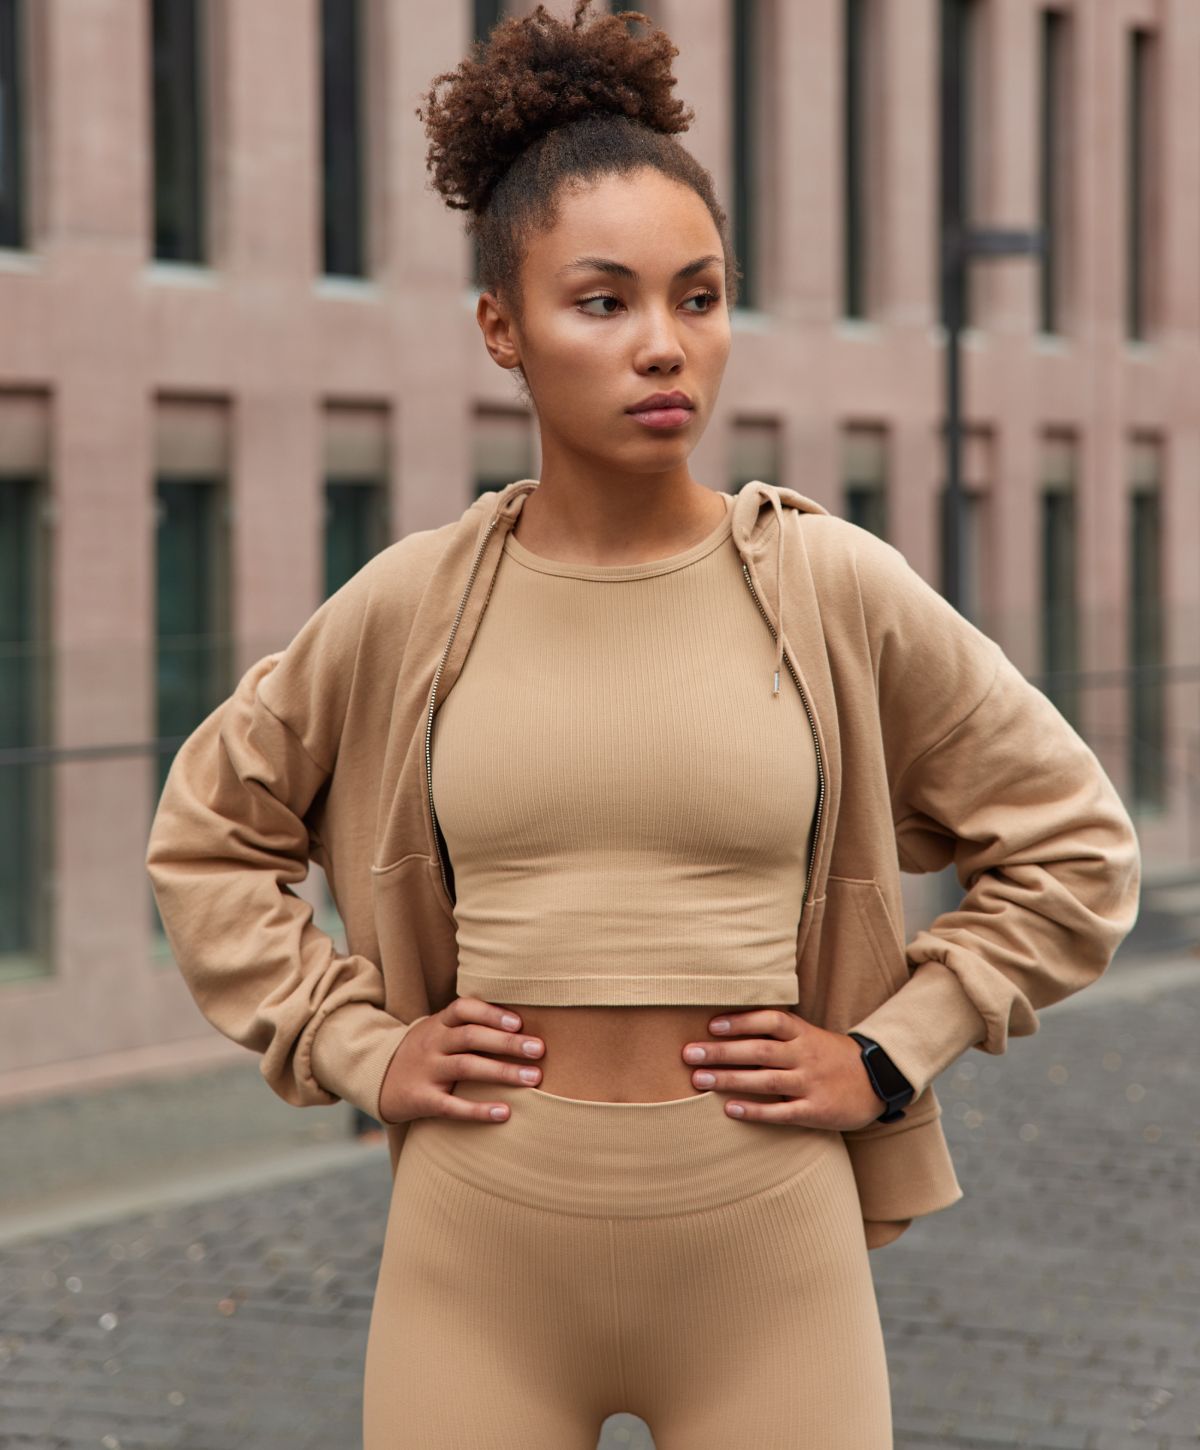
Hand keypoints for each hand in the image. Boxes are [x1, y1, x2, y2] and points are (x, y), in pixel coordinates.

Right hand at [377, 997, 544, 1125]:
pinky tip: (505, 1113)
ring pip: (466, 1067)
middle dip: (508, 1042)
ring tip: (534, 1078)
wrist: (377, 1079)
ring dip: (503, 1072)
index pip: (463, 1009)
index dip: (491, 1013)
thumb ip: (469, 1025)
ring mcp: (426, 1071)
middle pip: (471, 1037)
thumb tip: (522, 1024)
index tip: (519, 1022)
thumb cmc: (425, 1052)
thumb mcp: (438, 1031)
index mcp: (438, 1024)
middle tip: (540, 1050)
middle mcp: (432, 1043)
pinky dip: (479, 1110)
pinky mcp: (422, 1100)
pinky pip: (452, 1105)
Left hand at [681, 1010, 885, 1130]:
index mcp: (803, 1033)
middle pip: (759, 1051)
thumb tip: (727, 1028)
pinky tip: (729, 1109)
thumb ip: (776, 1034)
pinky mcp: (815, 1111)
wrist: (877, 1080)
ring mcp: (811, 1083)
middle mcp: (805, 1056)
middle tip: (689, 1053)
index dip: (741, 1021)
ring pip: (765, 1081)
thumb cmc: (829, 1056)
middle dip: (722, 1052)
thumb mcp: (809, 1036)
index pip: (770, 1021)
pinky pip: (781, 1112)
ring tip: (698, 1080)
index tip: (711, 1025)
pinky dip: (754, 1111)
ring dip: (729, 1080)